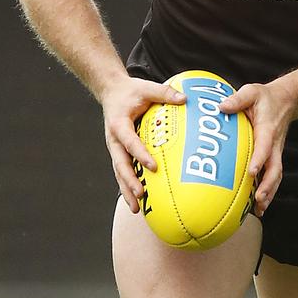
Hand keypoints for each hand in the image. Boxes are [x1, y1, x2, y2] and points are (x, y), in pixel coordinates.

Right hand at [102, 77, 185, 213]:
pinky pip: (123, 171)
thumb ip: (164, 93)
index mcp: (119, 124)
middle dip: (129, 181)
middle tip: (141, 195)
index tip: (153, 166)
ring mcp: (115, 148)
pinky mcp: (119, 152)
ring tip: (136, 209)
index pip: (129, 142)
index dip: (140, 154)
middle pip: (120, 164)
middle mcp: (114, 140)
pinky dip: (129, 186)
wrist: (111, 92)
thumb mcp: (146, 87)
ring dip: (127, 190)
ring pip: (119, 172)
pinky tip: (139, 201)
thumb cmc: (131, 91)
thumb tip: (185, 99)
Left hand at [219, 81, 292, 215]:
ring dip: (270, 193)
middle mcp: (274, 144)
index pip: (265, 146)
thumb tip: (221, 107)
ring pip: (276, 175)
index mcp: (268, 129)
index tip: (251, 172)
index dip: (259, 159)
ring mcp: (275, 152)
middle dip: (268, 185)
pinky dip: (267, 191)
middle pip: (275, 168)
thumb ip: (238, 99)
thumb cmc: (265, 98)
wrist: (286, 100)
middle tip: (258, 199)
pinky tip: (258, 206)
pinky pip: (272, 176)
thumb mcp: (252, 92)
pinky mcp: (272, 157)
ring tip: (260, 210)